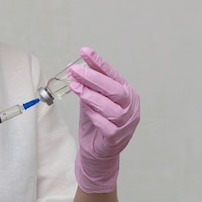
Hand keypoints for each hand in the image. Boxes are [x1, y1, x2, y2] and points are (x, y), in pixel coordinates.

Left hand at [68, 47, 139, 193]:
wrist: (98, 151)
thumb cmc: (96, 121)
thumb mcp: (91, 99)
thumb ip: (86, 85)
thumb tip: (72, 66)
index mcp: (126, 92)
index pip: (111, 73)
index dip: (98, 62)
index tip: (84, 51)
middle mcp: (130, 106)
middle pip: (113, 89)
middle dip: (92, 78)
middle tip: (74, 70)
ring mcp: (126, 123)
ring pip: (110, 107)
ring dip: (90, 95)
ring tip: (75, 87)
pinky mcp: (117, 138)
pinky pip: (105, 125)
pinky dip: (94, 115)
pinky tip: (85, 109)